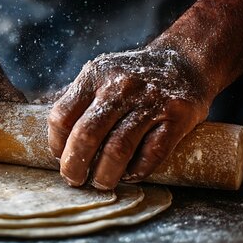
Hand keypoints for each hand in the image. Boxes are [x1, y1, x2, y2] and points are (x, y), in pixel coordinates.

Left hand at [48, 47, 211, 189]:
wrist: (186, 60)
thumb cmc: (134, 77)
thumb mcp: (102, 75)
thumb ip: (80, 101)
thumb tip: (57, 142)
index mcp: (95, 75)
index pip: (62, 115)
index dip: (56, 143)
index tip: (59, 157)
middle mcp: (120, 86)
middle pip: (86, 135)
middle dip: (74, 165)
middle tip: (74, 180)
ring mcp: (150, 100)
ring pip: (117, 149)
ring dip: (105, 174)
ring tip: (101, 183)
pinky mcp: (177, 115)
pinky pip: (151, 153)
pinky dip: (137, 170)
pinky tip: (130, 175)